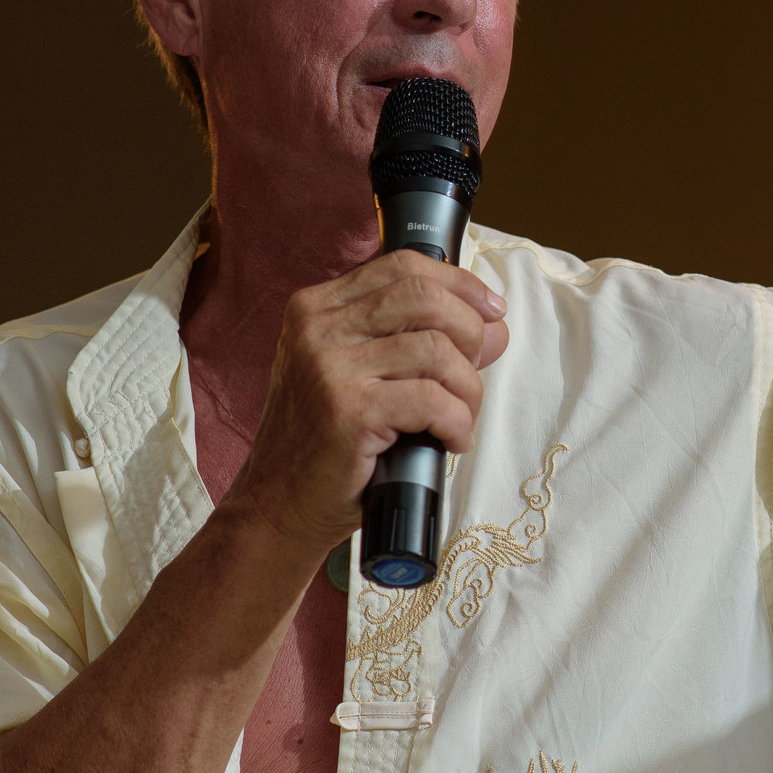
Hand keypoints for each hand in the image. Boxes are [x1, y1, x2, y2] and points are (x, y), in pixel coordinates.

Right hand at [223, 249, 509, 549]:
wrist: (278, 506)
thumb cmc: (324, 443)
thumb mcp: (362, 376)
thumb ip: (419, 342)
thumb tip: (495, 327)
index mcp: (316, 308)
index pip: (402, 266)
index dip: (459, 283)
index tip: (491, 311)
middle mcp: (317, 328)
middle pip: (424, 297)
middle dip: (471, 333)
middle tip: (474, 375)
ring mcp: (329, 367)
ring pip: (437, 350)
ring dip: (468, 389)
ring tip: (461, 418)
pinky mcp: (349, 411)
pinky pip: (433, 400)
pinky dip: (458, 423)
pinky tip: (451, 441)